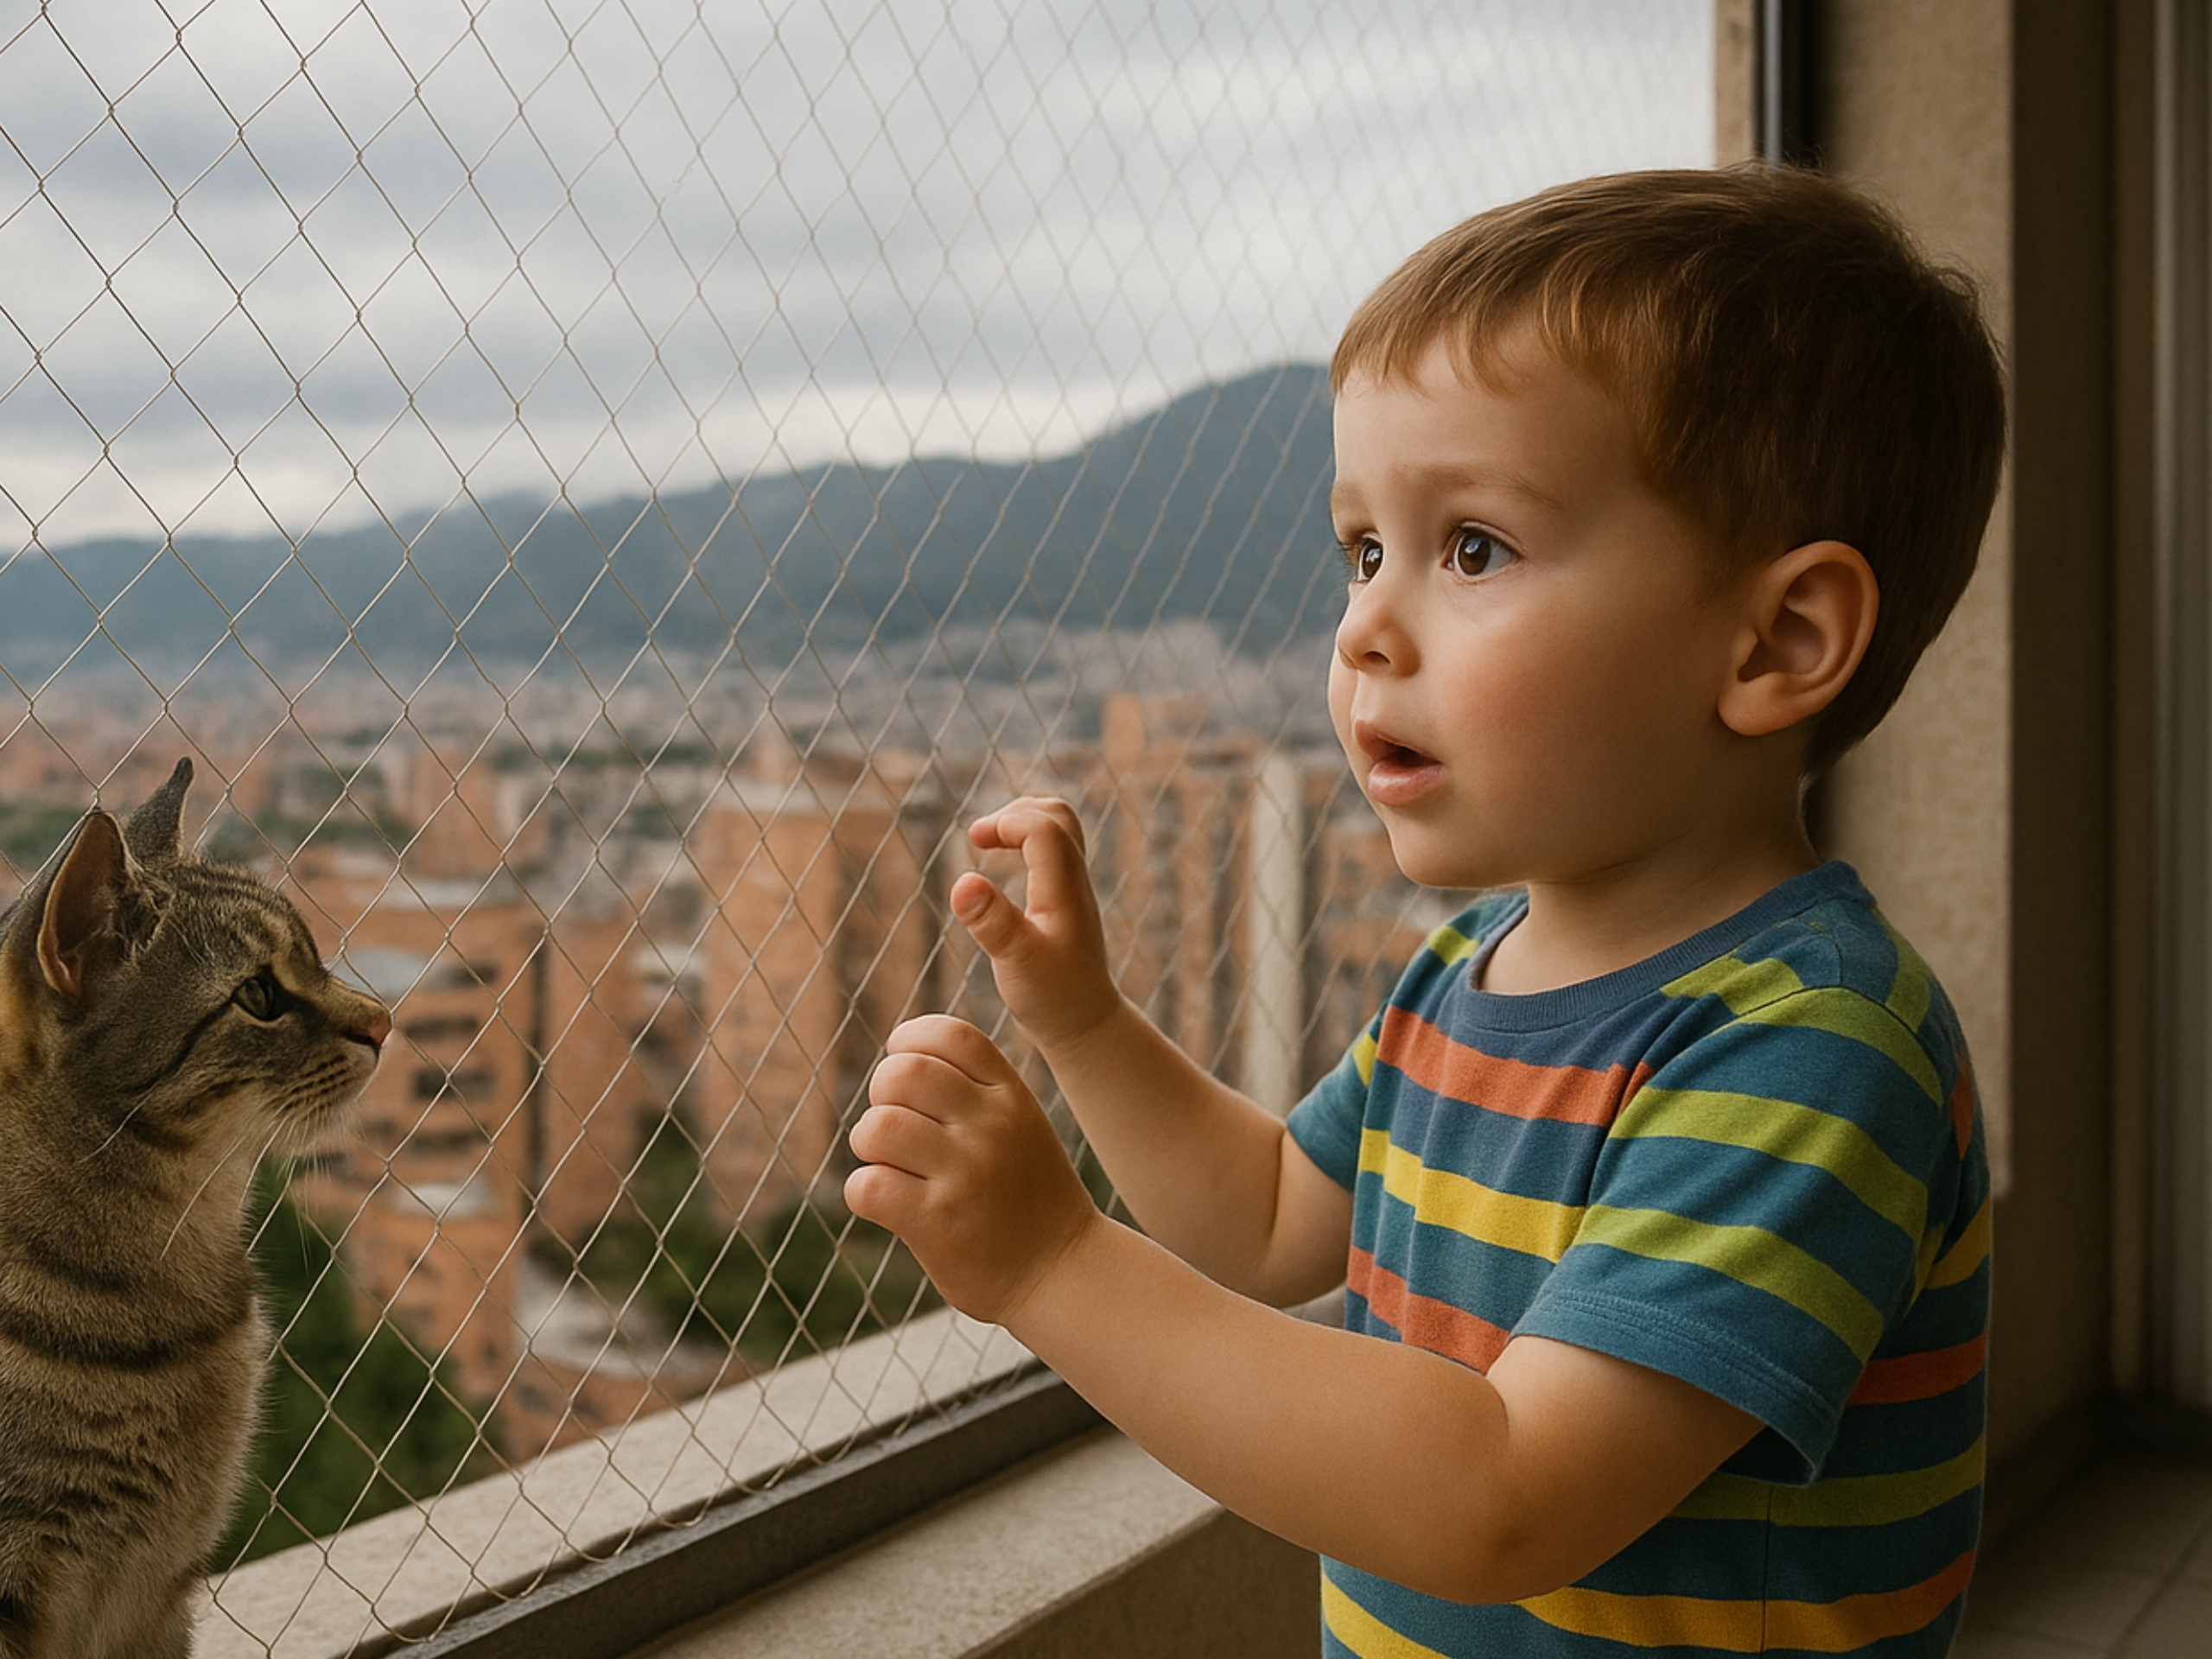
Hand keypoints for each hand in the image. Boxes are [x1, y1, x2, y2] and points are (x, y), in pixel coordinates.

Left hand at [844, 1014, 1101, 1326]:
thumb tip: (899, 1061)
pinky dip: (864, 1193)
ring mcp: (965, 1173)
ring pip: (878, 1127)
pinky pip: (867, 1186)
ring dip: (869, 1146)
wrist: (1064, 1273)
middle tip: (895, 1130)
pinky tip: (888, 1205)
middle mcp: (991, 1126)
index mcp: (1012, 1096)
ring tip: (891, 1167)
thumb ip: (976, 1091)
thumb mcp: (1021, 1126)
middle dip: (882, 1096)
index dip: (911, 1043)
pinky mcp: (937, 1222)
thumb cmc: (1028, 1197)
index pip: (950, 1035)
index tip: (907, 1076)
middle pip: (903, 1073)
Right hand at [953, 797, 1121, 1053]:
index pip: (1043, 827)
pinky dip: (1024, 846)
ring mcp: (1073, 891)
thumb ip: (991, 922)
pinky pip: (1051, 854)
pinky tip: (1000, 871)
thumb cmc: (1053, 999)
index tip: (974, 842)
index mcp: (1065, 891)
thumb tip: (963, 880)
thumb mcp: (1016, 962)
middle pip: (1058, 815)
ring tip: (987, 844)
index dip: (1006, 822)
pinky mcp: (1066, 903)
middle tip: (980, 838)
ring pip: (1057, 831)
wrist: (1086, 1026)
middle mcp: (1074, 883)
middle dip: (1015, 813)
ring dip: (1020, 826)